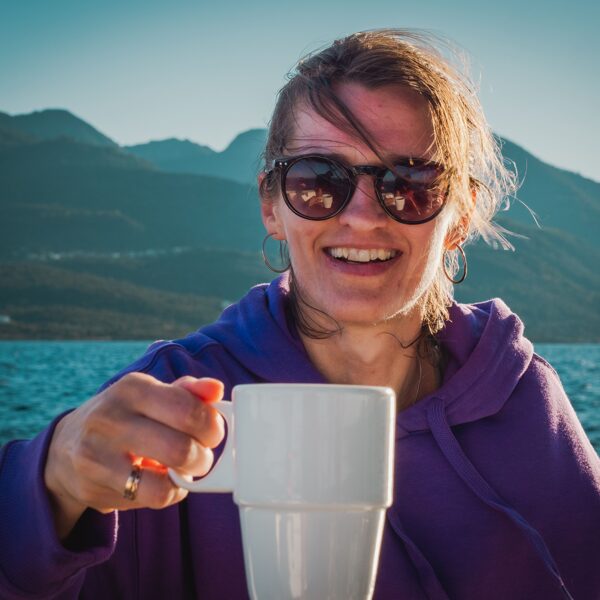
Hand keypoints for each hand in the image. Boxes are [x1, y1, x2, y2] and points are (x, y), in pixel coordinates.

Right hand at [44, 373, 224, 539]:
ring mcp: (98, 454)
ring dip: (186, 479)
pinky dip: (168, 494)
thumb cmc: (126, 416)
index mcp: (133, 388)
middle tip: (201, 456)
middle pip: (180, 447)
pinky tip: (163, 483)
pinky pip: (151, 498)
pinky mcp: (92, 486)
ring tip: (183, 471)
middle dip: (203, 457)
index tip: (212, 433)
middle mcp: (111, 418)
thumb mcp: (152, 395)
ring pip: (165, 481)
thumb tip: (216, 389)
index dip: (211, 427)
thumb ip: (188, 392)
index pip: (188, 409)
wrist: (67, 447)